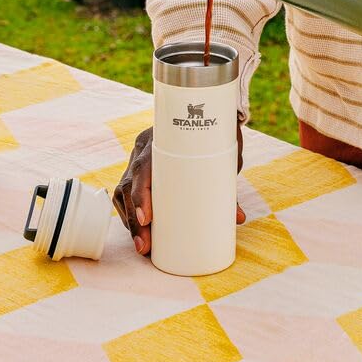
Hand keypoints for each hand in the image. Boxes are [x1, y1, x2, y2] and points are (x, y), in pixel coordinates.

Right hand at [113, 121, 245, 255]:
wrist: (204, 115)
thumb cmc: (212, 134)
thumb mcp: (221, 155)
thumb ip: (227, 185)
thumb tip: (238, 218)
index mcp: (159, 140)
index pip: (143, 168)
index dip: (141, 195)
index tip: (147, 219)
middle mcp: (142, 150)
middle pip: (129, 185)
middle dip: (135, 219)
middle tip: (145, 246)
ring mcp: (136, 159)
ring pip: (123, 192)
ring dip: (130, 221)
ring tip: (143, 246)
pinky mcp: (137, 171)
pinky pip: (124, 194)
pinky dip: (129, 214)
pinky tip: (137, 231)